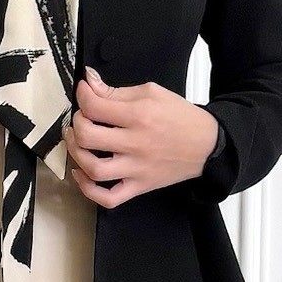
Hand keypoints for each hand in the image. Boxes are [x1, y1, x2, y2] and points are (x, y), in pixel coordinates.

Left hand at [63, 64, 219, 207]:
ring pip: (93, 168)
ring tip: (76, 141)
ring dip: (75, 153)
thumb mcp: (152, 93)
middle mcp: (135, 144)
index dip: (82, 96)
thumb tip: (90, 83)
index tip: (84, 92)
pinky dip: (89, 190)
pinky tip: (82, 174)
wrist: (207, 145)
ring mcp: (136, 169)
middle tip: (81, 118)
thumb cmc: (181, 118)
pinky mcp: (139, 186)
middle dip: (76, 123)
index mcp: (139, 115)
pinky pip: (109, 198)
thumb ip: (116, 91)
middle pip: (87, 136)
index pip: (94, 106)